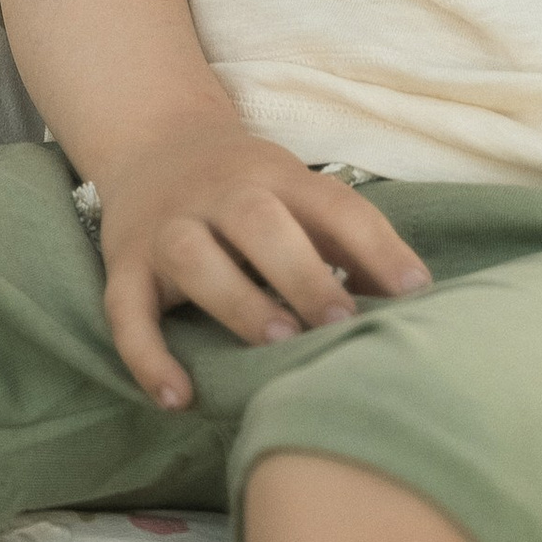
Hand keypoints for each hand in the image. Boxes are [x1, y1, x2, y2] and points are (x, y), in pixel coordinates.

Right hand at [93, 113, 431, 406]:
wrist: (153, 142)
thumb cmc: (250, 192)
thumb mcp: (299, 196)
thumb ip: (351, 244)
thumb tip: (418, 304)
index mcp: (274, 176)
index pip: (332, 203)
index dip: (376, 245)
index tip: (416, 294)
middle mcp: (218, 193)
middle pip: (257, 220)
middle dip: (301, 271)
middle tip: (341, 322)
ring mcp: (166, 226)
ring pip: (191, 253)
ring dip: (235, 299)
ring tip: (276, 345)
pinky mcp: (123, 264)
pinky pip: (125, 309)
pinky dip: (146, 355)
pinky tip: (178, 398)